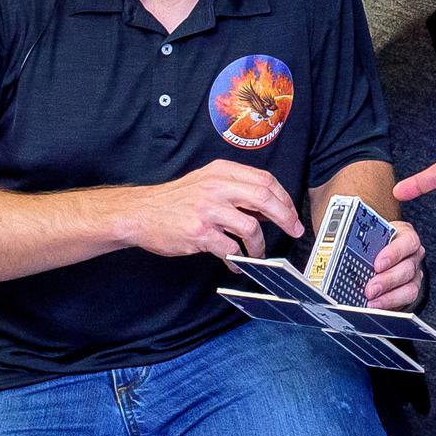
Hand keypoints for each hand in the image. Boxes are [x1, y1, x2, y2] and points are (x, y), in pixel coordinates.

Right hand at [120, 163, 302, 259]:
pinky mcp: (198, 232)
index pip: (265, 180)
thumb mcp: (206, 182)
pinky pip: (229, 248)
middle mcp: (216, 187)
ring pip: (250, 226)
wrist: (141, 212)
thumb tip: (267, 207)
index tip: (292, 214)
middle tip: (294, 231)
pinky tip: (235, 263)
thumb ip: (235, 189)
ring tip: (256, 253)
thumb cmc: (174, 200)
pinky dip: (237, 259)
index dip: (284, 198)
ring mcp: (207, 210)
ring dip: (259, 245)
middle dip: (285, 217)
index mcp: (221, 171)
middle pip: (264, 198)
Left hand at [364, 220, 423, 308]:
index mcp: (404, 235)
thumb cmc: (375, 242)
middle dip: (386, 280)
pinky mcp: (410, 290)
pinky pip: (406, 299)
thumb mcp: (370, 237)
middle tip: (370, 289)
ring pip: (409, 287)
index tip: (377, 265)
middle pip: (407, 268)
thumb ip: (363, 244)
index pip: (407, 242)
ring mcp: (414, 274)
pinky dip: (390, 304)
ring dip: (389, 296)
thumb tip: (344, 253)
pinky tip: (376, 305)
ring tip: (371, 301)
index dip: (393, 253)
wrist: (383, 252)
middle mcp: (412, 255)